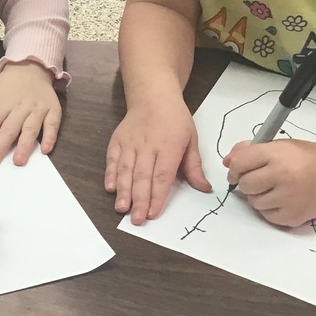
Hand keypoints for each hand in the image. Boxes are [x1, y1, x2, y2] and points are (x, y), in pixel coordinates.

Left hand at [0, 61, 60, 166]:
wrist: (32, 67)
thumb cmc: (7, 83)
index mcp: (2, 105)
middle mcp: (19, 108)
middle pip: (9, 129)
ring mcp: (37, 110)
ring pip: (30, 129)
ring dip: (25, 145)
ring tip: (18, 161)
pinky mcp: (52, 110)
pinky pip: (52, 125)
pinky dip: (50, 137)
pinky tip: (46, 150)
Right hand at [105, 98, 209, 225]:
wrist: (153, 96)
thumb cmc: (175, 119)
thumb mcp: (191, 139)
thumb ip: (194, 166)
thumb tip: (205, 189)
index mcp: (169, 146)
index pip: (162, 175)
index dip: (157, 195)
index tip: (153, 213)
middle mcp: (148, 145)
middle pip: (142, 176)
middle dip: (139, 200)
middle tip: (136, 219)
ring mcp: (130, 143)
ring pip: (125, 170)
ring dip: (123, 191)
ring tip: (121, 208)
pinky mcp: (117, 141)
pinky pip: (112, 160)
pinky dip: (110, 174)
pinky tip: (110, 188)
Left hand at [224, 139, 315, 226]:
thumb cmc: (306, 158)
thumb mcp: (280, 145)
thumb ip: (251, 150)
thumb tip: (227, 162)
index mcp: (278, 154)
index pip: (240, 163)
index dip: (235, 167)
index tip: (237, 169)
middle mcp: (283, 177)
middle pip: (245, 184)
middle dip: (247, 181)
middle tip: (259, 178)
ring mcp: (289, 199)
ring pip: (253, 202)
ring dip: (258, 196)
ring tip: (275, 187)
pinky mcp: (292, 217)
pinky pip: (266, 215)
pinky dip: (269, 208)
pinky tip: (282, 198)